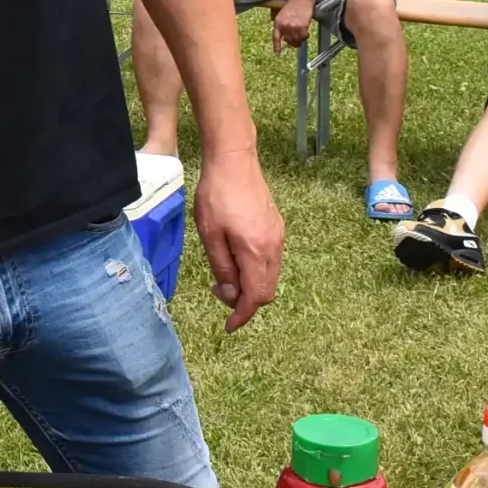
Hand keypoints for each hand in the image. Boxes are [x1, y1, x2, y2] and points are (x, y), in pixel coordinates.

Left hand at [194, 146, 282, 331]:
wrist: (234, 161)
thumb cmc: (217, 196)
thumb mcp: (210, 235)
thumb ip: (222, 268)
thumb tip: (231, 294)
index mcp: (256, 252)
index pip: (256, 297)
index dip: (242, 315)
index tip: (229, 325)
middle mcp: (274, 247)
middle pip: (266, 291)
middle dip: (245, 301)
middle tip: (219, 291)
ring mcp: (278, 237)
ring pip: (270, 276)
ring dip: (250, 285)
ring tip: (224, 274)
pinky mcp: (276, 228)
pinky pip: (270, 261)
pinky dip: (255, 270)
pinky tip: (235, 258)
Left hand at [271, 0, 315, 51]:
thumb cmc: (293, 5)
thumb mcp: (283, 14)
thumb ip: (282, 24)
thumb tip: (286, 36)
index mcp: (278, 22)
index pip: (276, 37)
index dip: (277, 46)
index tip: (277, 53)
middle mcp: (284, 26)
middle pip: (288, 41)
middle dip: (293, 43)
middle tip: (297, 42)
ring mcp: (293, 26)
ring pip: (296, 40)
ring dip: (300, 40)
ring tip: (303, 36)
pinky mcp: (301, 26)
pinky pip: (303, 37)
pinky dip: (306, 36)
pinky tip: (307, 33)